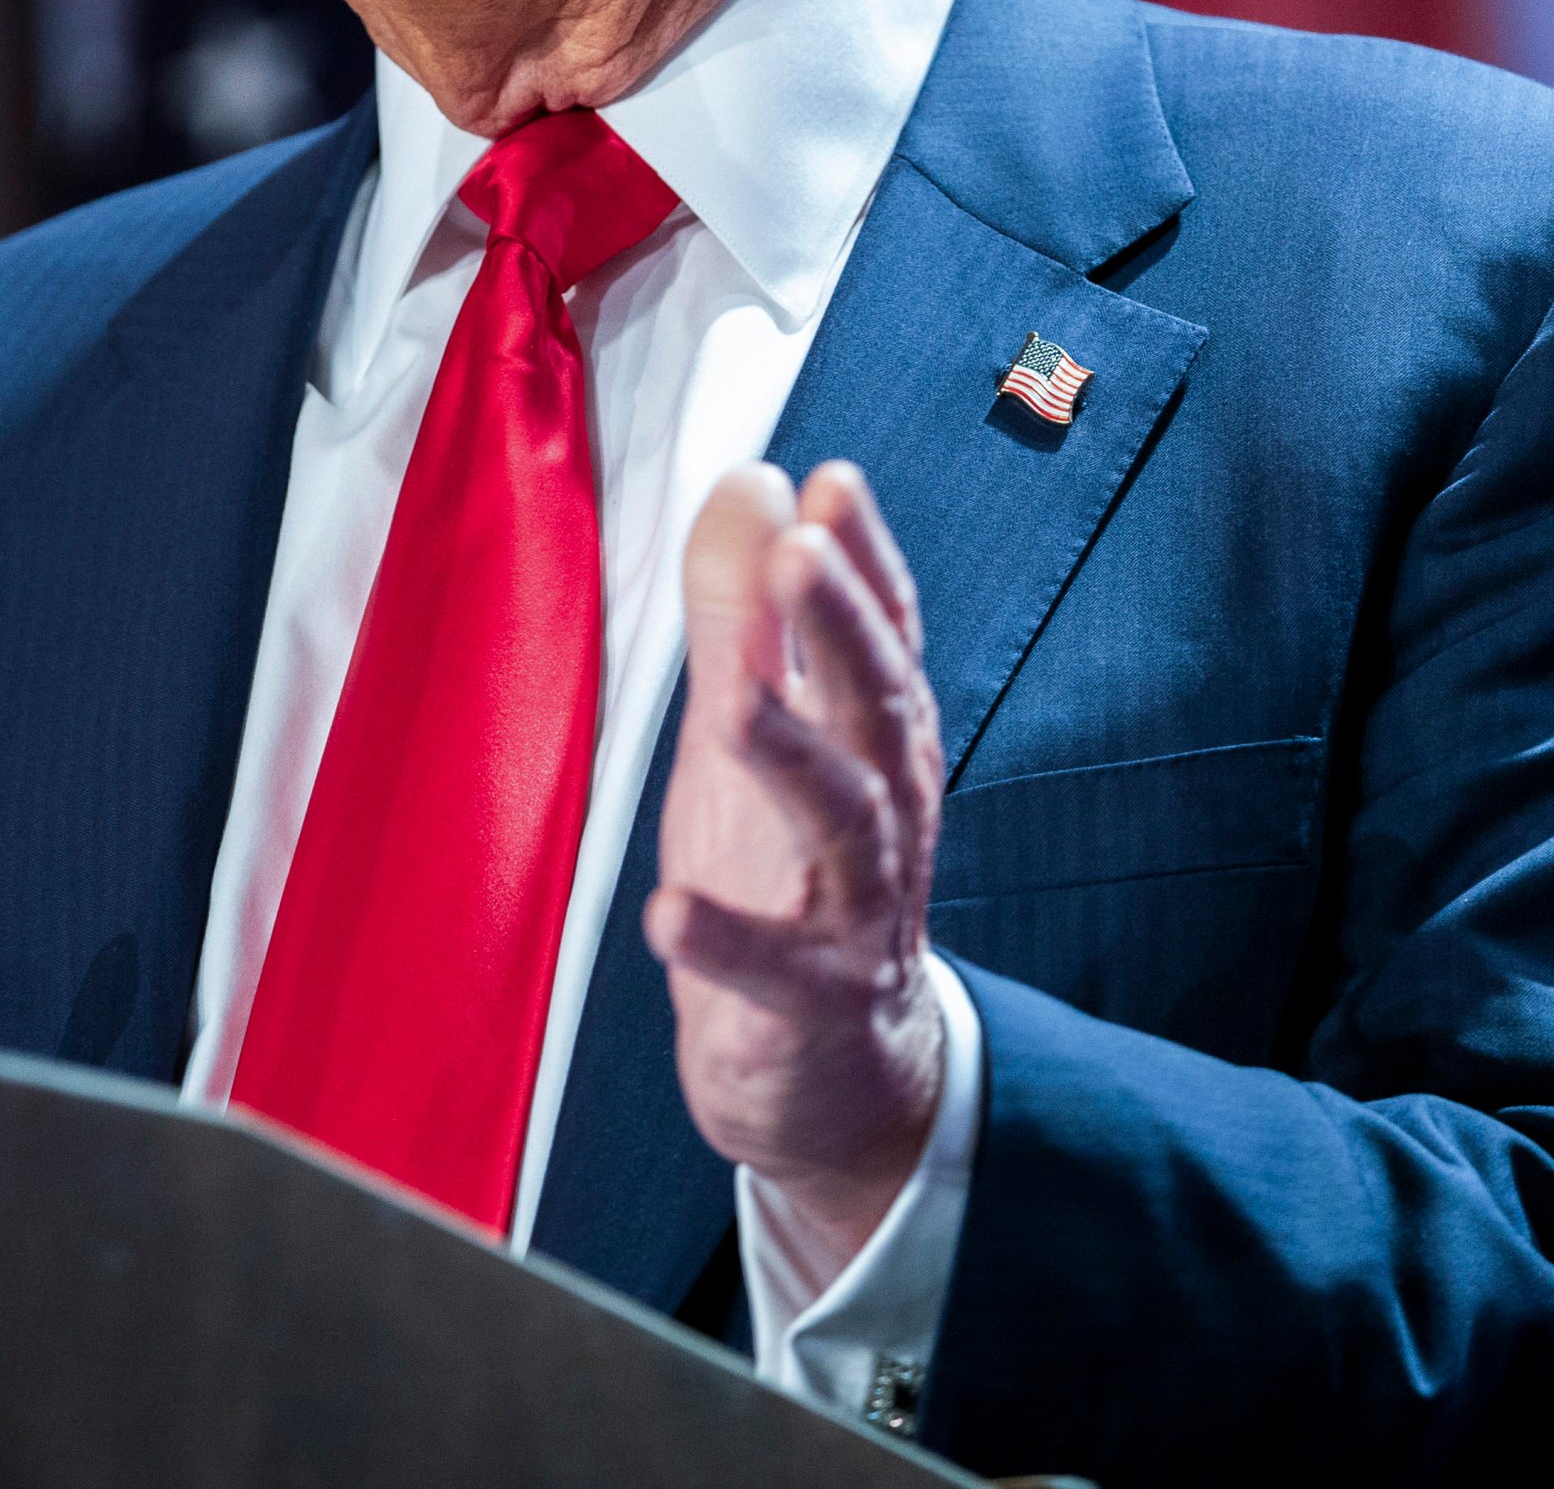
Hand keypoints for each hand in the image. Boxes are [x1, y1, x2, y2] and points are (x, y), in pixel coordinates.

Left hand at [643, 460, 947, 1285]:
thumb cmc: (785, 876)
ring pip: (841, 822)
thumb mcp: (756, 731)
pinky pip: (777, 975)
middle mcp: (885, 811)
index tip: (833, 481)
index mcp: (874, 739)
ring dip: (789, 757)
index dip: (863, 559)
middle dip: (842, 628)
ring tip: (731, 703)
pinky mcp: (813, 1004)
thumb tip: (756, 478)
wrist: (831, 1075)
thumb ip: (744, 611)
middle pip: (875, 706)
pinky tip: (668, 911)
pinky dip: (727, 944)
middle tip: (803, 551)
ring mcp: (857, 909)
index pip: (883, 634)